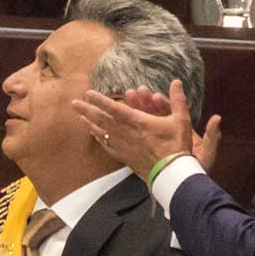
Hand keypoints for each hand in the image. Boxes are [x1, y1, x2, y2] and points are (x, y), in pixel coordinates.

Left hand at [73, 79, 205, 178]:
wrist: (172, 173)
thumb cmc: (176, 146)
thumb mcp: (181, 120)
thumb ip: (178, 99)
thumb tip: (176, 82)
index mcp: (138, 122)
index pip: (114, 108)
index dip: (100, 100)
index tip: (88, 93)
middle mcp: (126, 133)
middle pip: (101, 120)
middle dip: (87, 110)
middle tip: (73, 103)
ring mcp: (124, 146)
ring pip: (102, 133)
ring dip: (90, 124)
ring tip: (80, 118)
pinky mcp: (125, 157)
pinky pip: (108, 146)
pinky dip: (100, 139)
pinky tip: (95, 136)